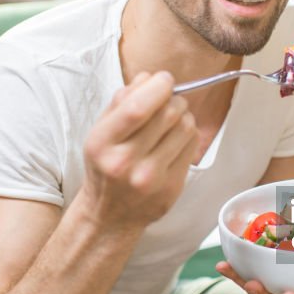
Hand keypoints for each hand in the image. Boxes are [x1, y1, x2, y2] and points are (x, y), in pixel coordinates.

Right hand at [81, 71, 197, 229]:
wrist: (109, 215)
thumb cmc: (105, 166)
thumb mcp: (101, 132)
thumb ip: (121, 101)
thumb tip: (149, 78)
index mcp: (102, 143)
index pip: (137, 108)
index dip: (158, 87)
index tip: (164, 79)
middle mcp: (125, 162)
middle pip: (167, 114)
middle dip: (173, 98)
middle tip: (169, 100)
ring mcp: (150, 178)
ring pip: (185, 127)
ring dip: (183, 115)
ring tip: (171, 121)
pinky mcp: (171, 188)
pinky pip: (192, 146)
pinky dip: (188, 134)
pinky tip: (175, 139)